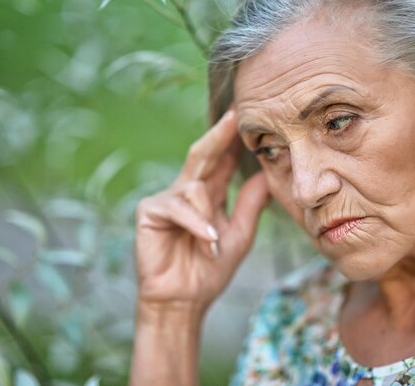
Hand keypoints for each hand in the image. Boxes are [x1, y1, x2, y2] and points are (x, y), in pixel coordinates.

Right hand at [134, 110, 269, 311]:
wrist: (185, 299)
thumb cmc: (209, 269)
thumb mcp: (239, 234)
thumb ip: (251, 204)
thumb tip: (265, 175)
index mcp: (207, 194)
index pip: (221, 160)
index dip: (232, 139)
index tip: (247, 116)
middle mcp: (185, 191)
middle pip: (202, 155)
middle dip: (218, 135)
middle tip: (234, 115)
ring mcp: (166, 199)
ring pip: (194, 187)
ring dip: (209, 215)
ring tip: (216, 242)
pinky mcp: (149, 211)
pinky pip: (178, 207)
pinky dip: (196, 223)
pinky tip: (208, 240)